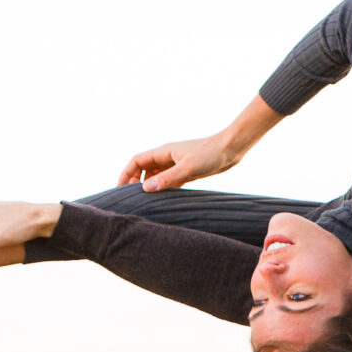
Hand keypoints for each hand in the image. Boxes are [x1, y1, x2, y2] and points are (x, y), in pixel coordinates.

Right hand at [119, 129, 245, 192]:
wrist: (231, 149)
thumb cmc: (211, 154)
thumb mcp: (188, 168)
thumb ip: (167, 179)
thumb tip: (145, 189)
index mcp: (163, 152)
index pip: (137, 161)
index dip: (125, 174)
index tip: (120, 188)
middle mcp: (167, 157)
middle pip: (143, 169)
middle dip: (134, 182)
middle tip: (131, 199)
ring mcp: (177, 164)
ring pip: (156, 176)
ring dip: (149, 187)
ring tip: (145, 202)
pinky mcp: (187, 171)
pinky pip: (169, 181)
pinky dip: (163, 189)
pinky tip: (163, 201)